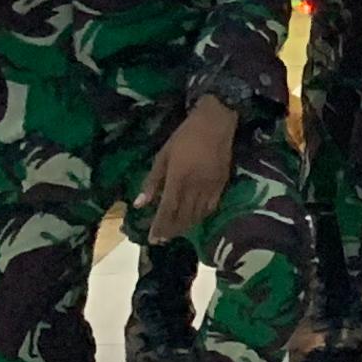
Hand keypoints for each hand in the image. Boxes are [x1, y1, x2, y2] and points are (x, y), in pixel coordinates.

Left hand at [135, 97, 240, 241]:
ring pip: (197, 215)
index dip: (159, 227)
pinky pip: (211, 207)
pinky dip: (201, 216)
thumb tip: (139, 204)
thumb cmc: (185, 136)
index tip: (153, 239)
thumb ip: (152, 181)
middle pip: (183, 217)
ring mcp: (210, 186)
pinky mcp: (222, 184)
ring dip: (185, 226)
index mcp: (178, 178)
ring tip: (176, 232)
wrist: (215, 121)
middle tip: (162, 240)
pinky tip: (194, 219)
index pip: (167, 210)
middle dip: (171, 230)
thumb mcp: (163, 155)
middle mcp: (194, 186)